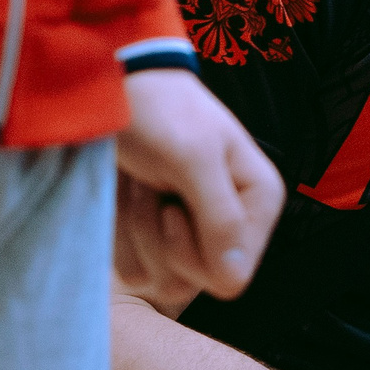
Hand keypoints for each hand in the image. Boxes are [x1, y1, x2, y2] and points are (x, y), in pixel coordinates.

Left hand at [114, 69, 285, 316]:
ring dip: (136, 231)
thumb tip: (234, 281)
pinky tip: (124, 195)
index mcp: (258, 202)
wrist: (111, 88)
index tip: (174, 201)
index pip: (231, 274)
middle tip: (152, 183)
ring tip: (139, 182)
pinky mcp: (154, 240)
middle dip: (159, 236)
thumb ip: (220, 219)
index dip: (193, 247)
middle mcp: (231, 226)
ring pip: (161, 280)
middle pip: (194, 282)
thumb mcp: (193, 156)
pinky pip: (133, 272)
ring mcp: (192, 234)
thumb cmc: (158, 110)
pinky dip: (118, 236)